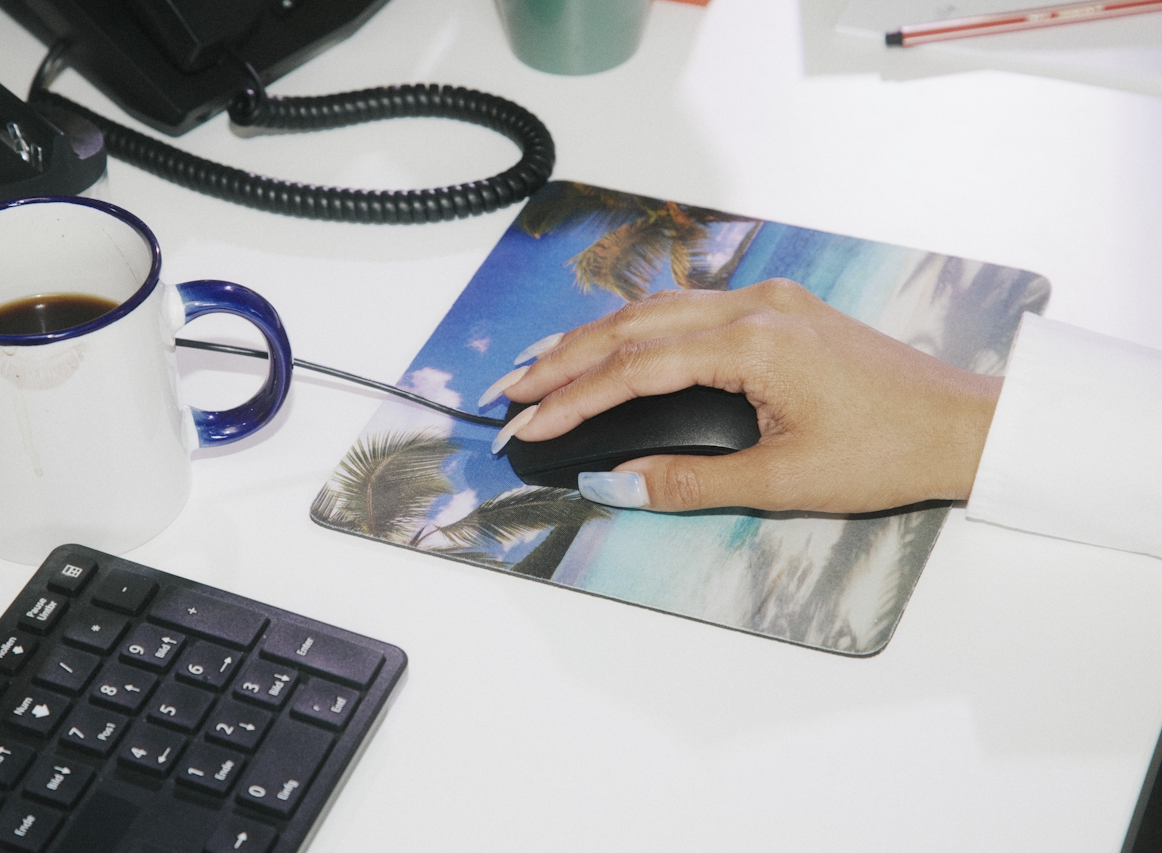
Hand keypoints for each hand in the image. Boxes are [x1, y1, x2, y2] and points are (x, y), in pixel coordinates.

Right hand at [487, 279, 1002, 513]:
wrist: (962, 425)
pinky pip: (690, 308)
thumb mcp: (782, 480)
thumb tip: (614, 484)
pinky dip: (640, 328)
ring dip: (596, 336)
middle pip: (633, 326)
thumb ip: (689, 482)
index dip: (573, 400)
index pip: (635, 368)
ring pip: (658, 309)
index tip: (528, 426)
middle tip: (511, 387)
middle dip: (565, 358)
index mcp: (754, 343)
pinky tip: (616, 341)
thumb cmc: (887, 450)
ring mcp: (769, 301)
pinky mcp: (779, 309)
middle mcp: (755, 307)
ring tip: (544, 362)